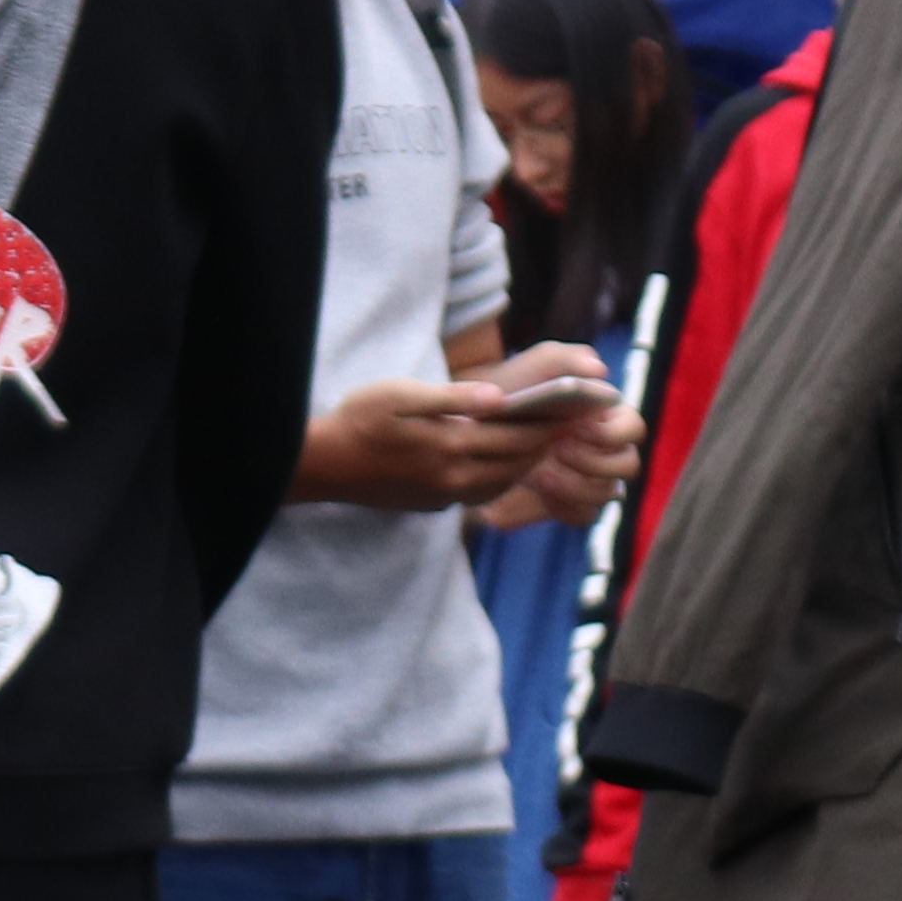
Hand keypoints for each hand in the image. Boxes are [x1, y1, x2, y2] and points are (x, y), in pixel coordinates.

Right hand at [296, 347, 619, 517]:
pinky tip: (508, 464)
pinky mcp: (434, 505)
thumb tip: (500, 399)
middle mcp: (454, 478)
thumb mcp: (402, 395)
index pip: (517, 434)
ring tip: (547, 442)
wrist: (324, 466)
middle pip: (517, 460)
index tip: (577, 408)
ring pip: (503, 481)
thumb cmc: (359, 419)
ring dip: (529, 463)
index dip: (550, 421)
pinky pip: (482, 494)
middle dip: (548, 441)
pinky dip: (504, 478)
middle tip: (575, 425)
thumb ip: (454, 398)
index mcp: (452, 445)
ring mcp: (445, 496)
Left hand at [491, 346, 639, 526]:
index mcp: (610, 415)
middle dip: (594, 463)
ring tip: (537, 473)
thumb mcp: (538, 363)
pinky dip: (561, 506)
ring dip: (573, 485)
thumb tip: (598, 371)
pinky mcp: (573, 503)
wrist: (483, 420)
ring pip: (604, 496)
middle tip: (558, 451)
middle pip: (627, 467)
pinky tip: (535, 489)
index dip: (613, 433)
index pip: (634, 429)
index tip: (579, 427)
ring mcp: (594, 480)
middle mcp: (609, 451)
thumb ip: (567, 358)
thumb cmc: (520, 386)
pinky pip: (582, 514)